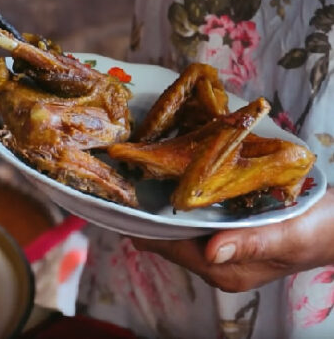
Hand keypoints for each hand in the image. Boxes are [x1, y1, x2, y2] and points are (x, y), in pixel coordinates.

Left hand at [132, 188, 333, 291]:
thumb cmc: (318, 230)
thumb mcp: (287, 235)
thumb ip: (249, 243)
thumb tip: (211, 251)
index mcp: (223, 269)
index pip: (168, 248)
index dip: (144, 226)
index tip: (127, 198)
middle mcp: (215, 262)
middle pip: (167, 238)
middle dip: (150, 212)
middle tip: (133, 175)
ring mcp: (219, 248)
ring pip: (177, 227)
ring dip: (164, 204)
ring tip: (148, 172)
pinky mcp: (226, 233)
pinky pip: (193, 219)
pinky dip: (182, 202)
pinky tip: (176, 179)